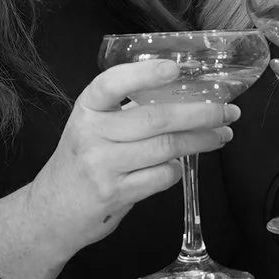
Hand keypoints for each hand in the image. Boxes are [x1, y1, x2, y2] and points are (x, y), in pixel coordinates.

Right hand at [24, 59, 237, 258]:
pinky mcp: (114, 194)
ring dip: (201, 141)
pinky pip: (160, 177)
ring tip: (221, 135)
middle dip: (200, 113)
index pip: (112, 84)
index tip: (175, 67)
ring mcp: (102, 166)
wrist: (51, 211)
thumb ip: (126, 113)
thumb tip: (185, 97)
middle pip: (155, 118)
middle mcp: (91, 134)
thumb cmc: (80, 163)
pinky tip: (180, 166)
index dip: (144, 75)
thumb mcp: (92, 128)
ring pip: (165, 148)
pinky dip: (177, 170)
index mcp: (87, 110)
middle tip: (228, 111)